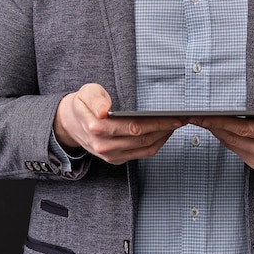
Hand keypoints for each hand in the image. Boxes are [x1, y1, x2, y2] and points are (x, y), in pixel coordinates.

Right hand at [53, 83, 185, 164]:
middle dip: (166, 128)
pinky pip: (142, 154)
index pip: (134, 127)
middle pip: (143, 139)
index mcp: (96, 128)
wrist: (70, 124)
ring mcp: (111, 155)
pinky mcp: (116, 160)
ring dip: (164, 137)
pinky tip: (165, 132)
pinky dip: (156, 144)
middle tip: (183, 118)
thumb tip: (104, 109)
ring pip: (145, 149)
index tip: (174, 116)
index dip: (156, 123)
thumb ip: (95, 99)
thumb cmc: (82, 105)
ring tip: (177, 124)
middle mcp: (104, 146)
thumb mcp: (85, 93)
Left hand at [188, 93, 253, 169]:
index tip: (205, 116)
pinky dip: (224, 139)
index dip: (222, 122)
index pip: (244, 128)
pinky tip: (216, 129)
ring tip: (201, 120)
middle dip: (213, 127)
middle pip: (234, 138)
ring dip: (215, 133)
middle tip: (194, 116)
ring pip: (232, 145)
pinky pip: (236, 150)